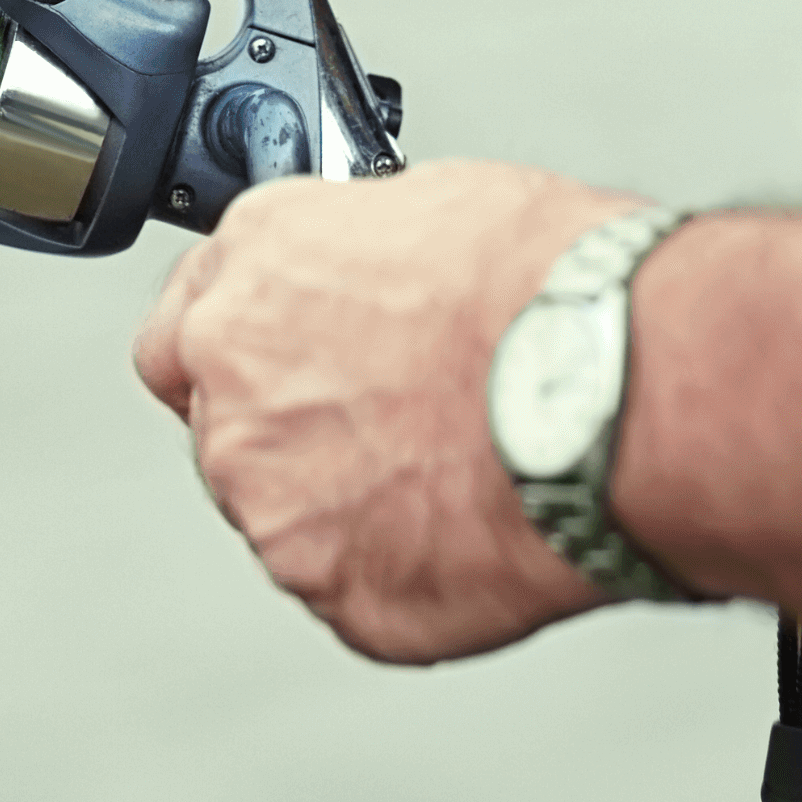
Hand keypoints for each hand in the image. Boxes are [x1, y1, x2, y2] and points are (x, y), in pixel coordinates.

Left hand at [131, 162, 637, 663]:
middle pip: (232, 430)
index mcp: (252, 273)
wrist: (617, 392)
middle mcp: (233, 390)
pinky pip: (359, 589)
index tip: (296, 362)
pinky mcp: (340, 597)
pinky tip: (483, 528)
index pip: (185, 328)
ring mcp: (276, 506)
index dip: (251, 348)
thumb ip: (367, 259)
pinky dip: (411, 571)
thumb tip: (382, 280)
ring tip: (467, 472)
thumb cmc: (556, 287)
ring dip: (355, 504)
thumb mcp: (443, 205)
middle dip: (304, 431)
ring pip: (291, 517)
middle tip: (406, 423)